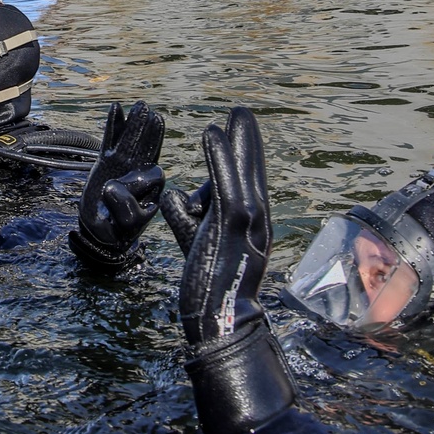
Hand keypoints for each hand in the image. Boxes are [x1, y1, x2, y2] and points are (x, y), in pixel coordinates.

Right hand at [69, 101, 164, 270]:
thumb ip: (124, 209)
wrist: (101, 231)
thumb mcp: (124, 224)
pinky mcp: (107, 160)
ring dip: (135, 124)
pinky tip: (116, 108)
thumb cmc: (116, 231)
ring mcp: (123, 164)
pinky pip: (111, 140)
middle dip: (150, 132)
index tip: (145, 159)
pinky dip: (114, 125)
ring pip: (131, 140)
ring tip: (140, 106)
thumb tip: (112, 187)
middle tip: (152, 113)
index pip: (153, 172)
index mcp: (150, 188)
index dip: (149, 169)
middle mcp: (139, 172)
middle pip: (147, 149)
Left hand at [160, 107, 294, 433]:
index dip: (243, 156)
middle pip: (252, 172)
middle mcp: (255, 221)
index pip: (246, 183)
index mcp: (248, 225)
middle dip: (248, 141)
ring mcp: (248, 224)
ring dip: (239, 141)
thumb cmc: (208, 286)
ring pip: (245, 173)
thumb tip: (177, 196)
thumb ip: (186, 217)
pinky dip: (221, 157)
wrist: (221, 322)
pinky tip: (212, 135)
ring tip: (234, 113)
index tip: (238, 130)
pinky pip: (227, 184)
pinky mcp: (233, 228)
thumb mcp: (194, 242)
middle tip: (243, 111)